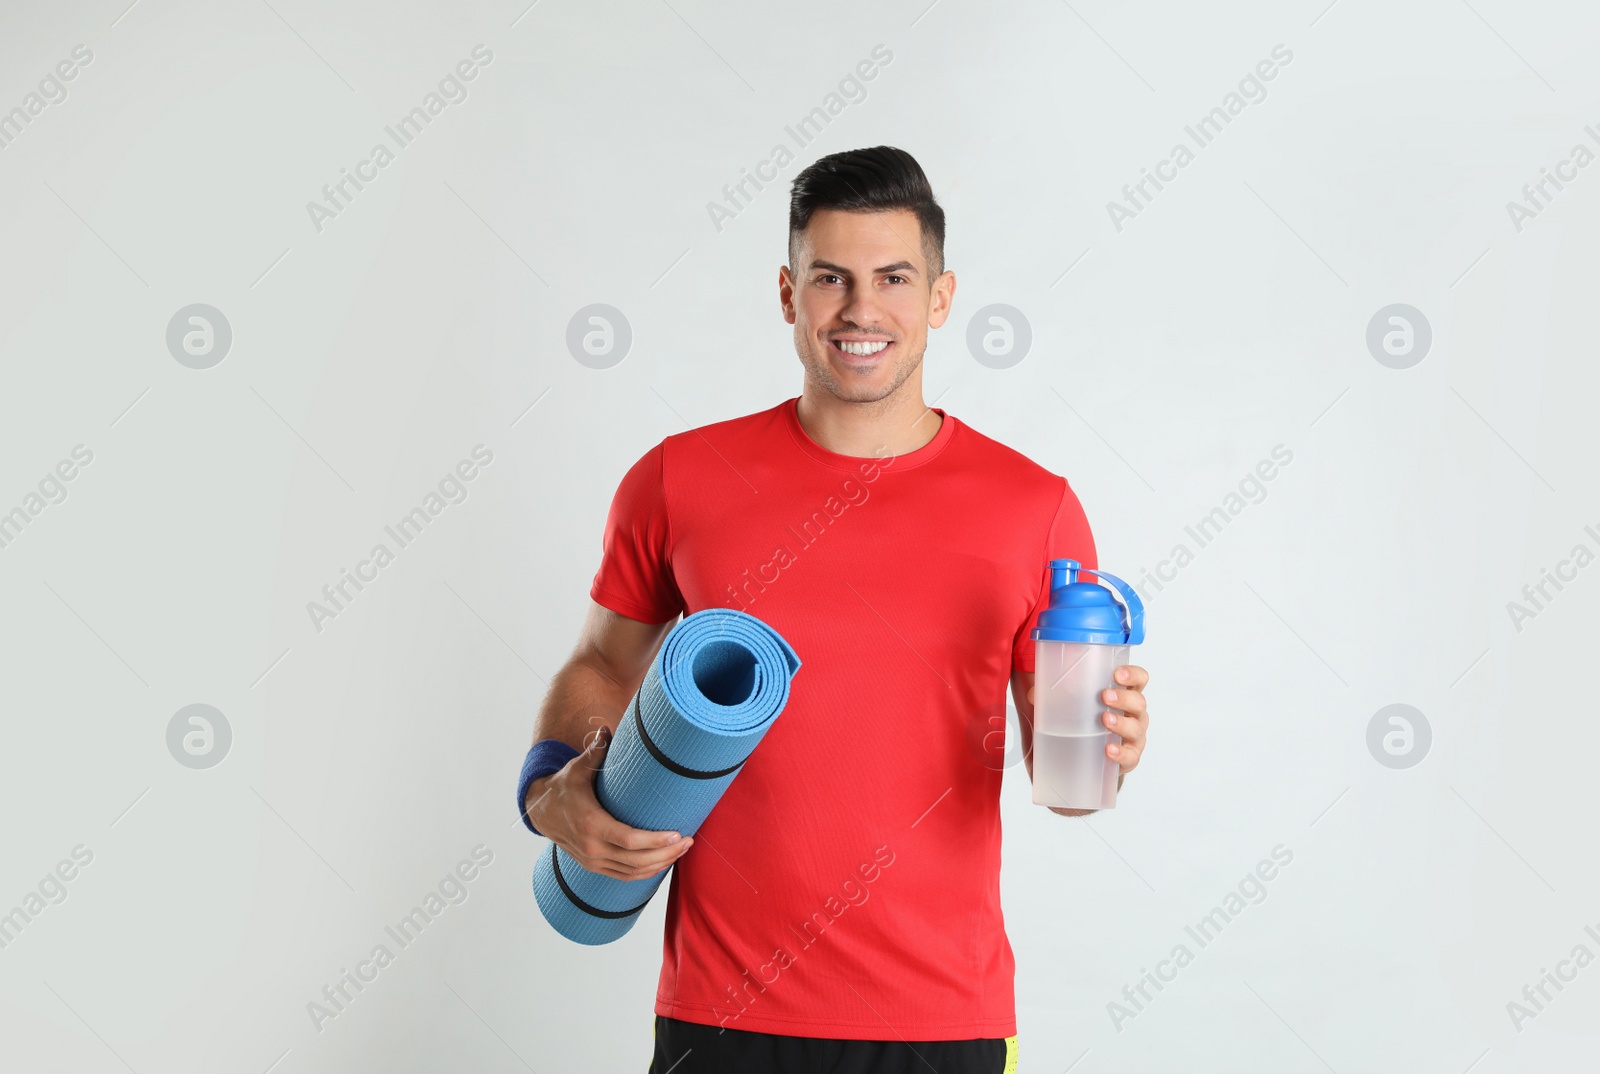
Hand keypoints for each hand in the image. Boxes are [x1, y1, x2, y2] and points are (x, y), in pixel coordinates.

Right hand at [523, 726, 693, 879]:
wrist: (541, 811)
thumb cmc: (564, 787)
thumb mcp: (577, 768)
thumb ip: (595, 750)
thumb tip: (607, 728)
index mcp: (590, 823)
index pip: (628, 839)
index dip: (655, 841)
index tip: (677, 834)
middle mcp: (591, 847)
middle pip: (636, 860)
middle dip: (666, 853)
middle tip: (688, 842)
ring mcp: (592, 860)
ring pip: (632, 872)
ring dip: (660, 864)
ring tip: (681, 851)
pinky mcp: (593, 866)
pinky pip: (623, 876)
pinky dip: (645, 873)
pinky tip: (662, 863)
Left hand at [1030, 663, 1149, 815]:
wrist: (1079, 762)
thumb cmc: (1080, 723)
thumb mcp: (1065, 707)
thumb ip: (1051, 697)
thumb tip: (1033, 694)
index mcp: (1123, 694)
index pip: (1138, 679)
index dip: (1132, 674)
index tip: (1116, 674)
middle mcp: (1133, 714)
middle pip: (1139, 702)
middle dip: (1124, 698)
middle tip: (1104, 696)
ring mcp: (1133, 737)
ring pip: (1136, 728)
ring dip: (1122, 723)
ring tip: (1104, 720)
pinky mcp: (1128, 759)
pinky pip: (1131, 757)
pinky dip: (1121, 753)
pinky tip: (1108, 750)